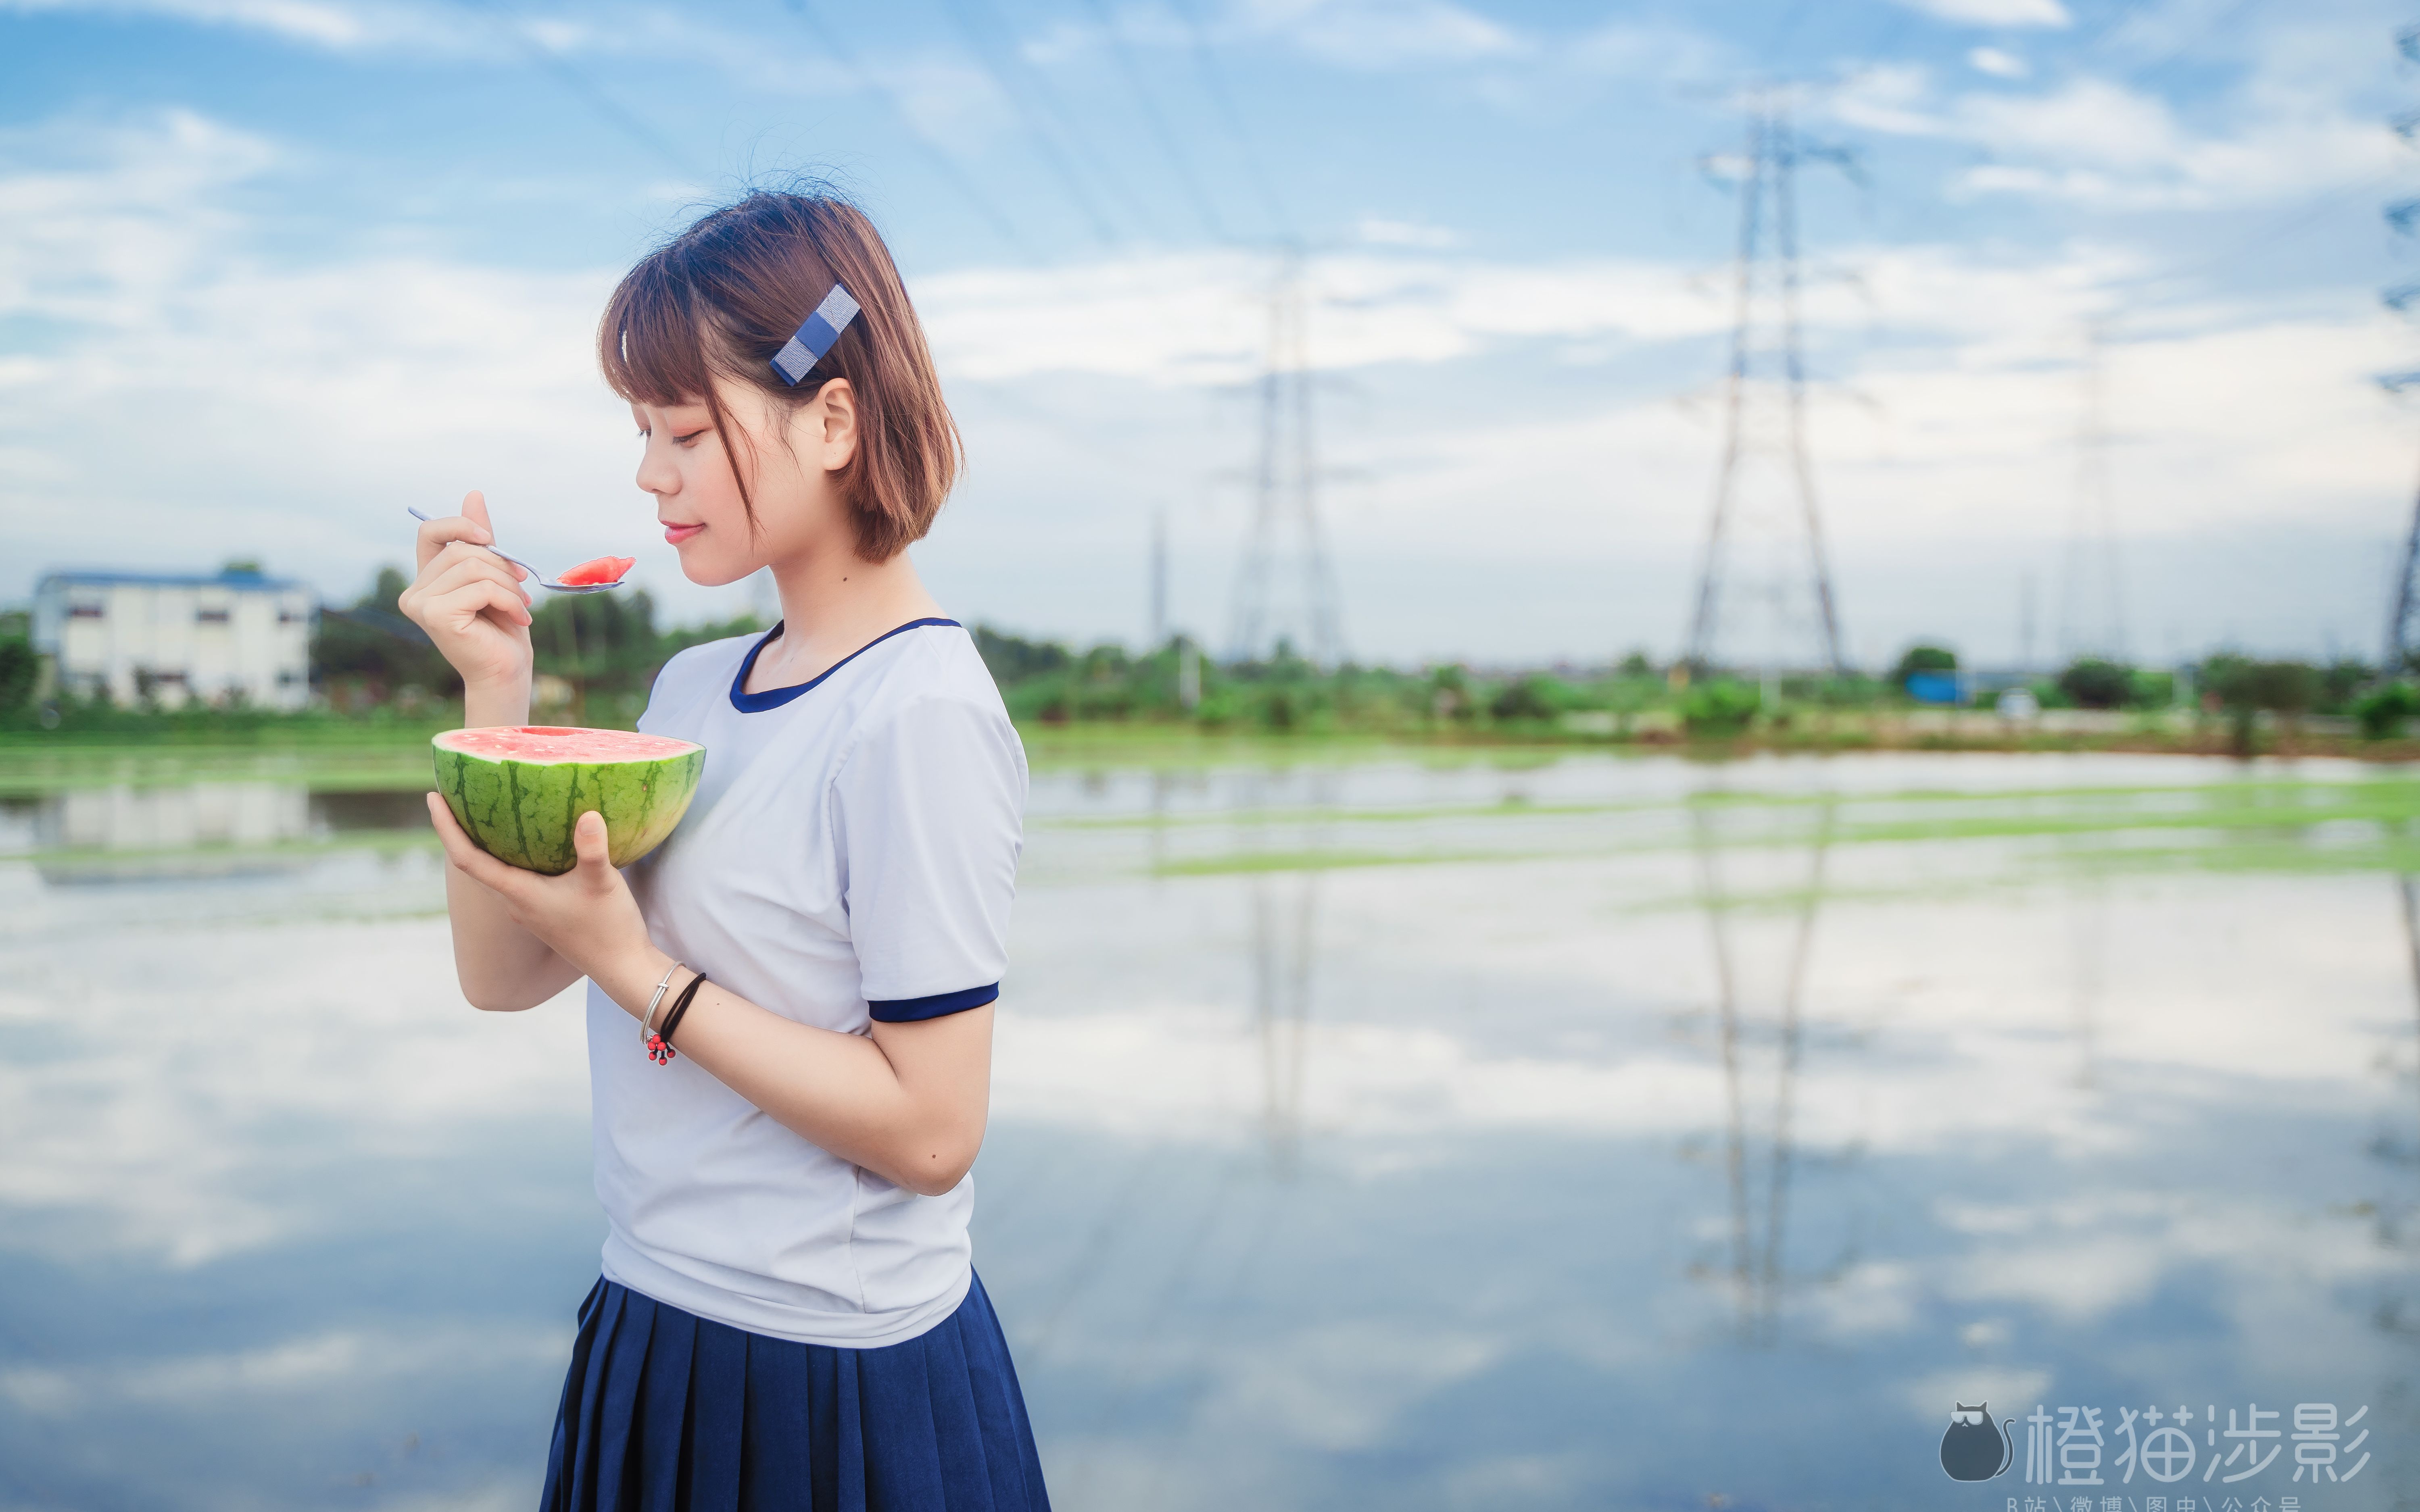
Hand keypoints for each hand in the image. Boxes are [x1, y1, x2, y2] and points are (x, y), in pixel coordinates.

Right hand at [398, 490, 532, 697]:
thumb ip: (480, 541)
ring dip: (509, 586)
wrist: (507, 672)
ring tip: (522, 607)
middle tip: (522, 590)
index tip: (490, 537)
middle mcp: (415, 591)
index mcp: (427, 580)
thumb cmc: (502, 628)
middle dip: (502, 566)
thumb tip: (474, 494)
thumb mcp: (495, 577)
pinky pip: (481, 587)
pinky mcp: (435, 616)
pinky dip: (508, 599)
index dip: (460, 525)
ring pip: (474, 567)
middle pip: (462, 551)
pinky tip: (520, 618)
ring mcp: (420, 604)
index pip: (430, 532)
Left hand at [427, 796, 656, 993]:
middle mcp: (514, 902)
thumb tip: (586, 814)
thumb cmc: (608, 928)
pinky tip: (528, 841)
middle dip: (458, 829)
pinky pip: (513, 877)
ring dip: (482, 842)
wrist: (621, 968)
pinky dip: (509, 854)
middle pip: (472, 862)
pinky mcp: (542, 911)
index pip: (466, 859)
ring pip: (493, 870)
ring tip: (483, 809)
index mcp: (518, 894)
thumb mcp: (602, 884)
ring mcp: (527, 909)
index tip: (432, 797)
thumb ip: (592, 850)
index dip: (445, 827)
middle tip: (453, 793)